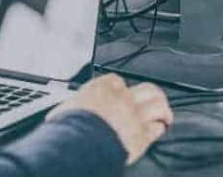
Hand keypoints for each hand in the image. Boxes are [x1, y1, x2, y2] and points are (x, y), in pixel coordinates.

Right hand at [48, 75, 171, 164]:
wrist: (81, 142)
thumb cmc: (70, 127)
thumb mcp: (65, 109)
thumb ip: (72, 107)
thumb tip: (60, 114)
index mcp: (102, 89)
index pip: (117, 80)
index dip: (120, 87)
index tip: (121, 92)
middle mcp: (122, 99)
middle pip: (147, 88)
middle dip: (152, 93)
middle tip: (152, 98)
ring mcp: (135, 116)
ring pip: (159, 105)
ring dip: (162, 109)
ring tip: (163, 114)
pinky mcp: (142, 136)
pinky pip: (157, 128)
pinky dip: (159, 128)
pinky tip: (160, 128)